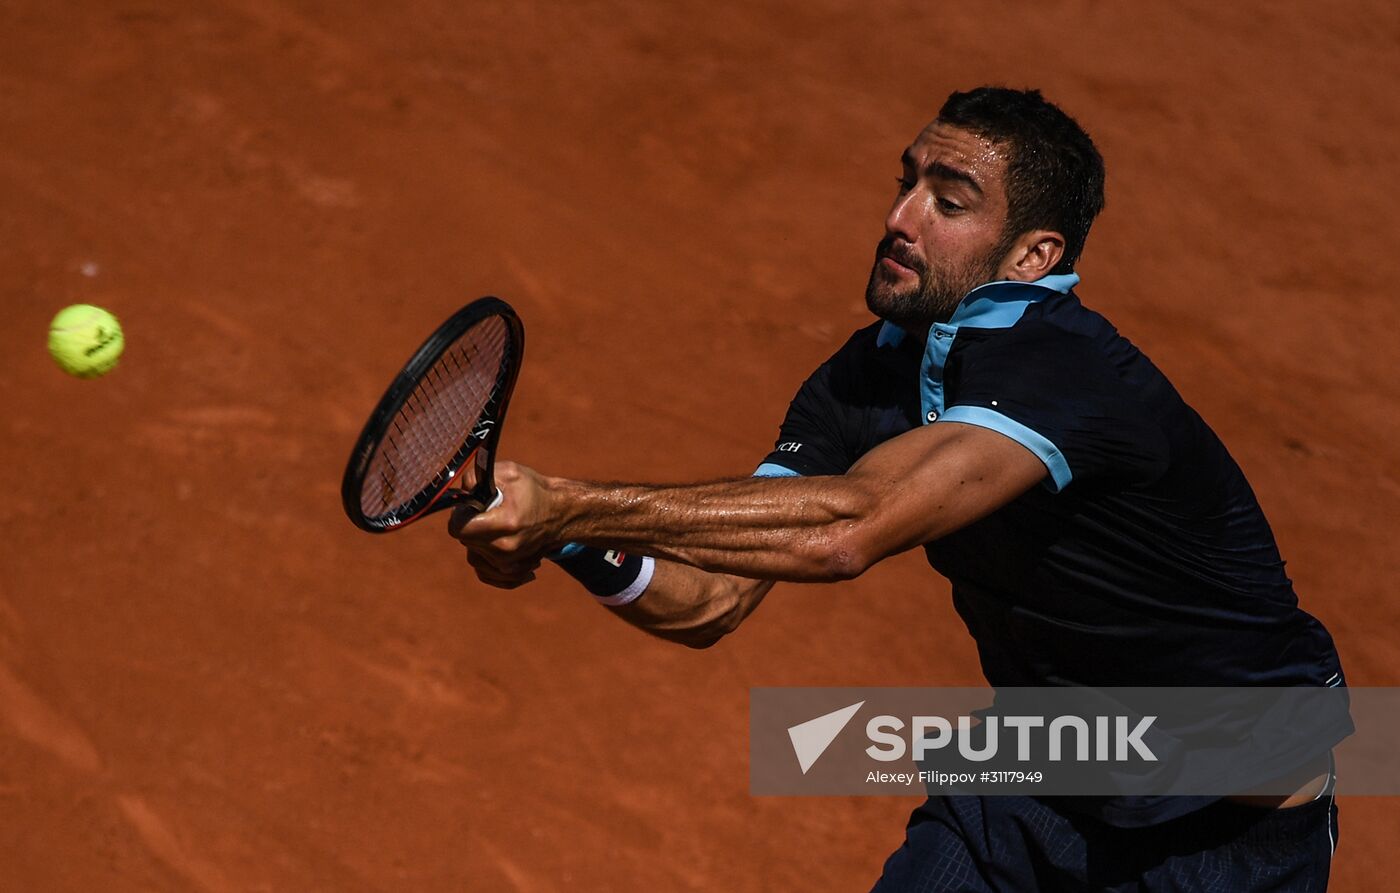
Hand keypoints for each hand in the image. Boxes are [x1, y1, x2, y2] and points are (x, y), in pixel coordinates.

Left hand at [448, 461, 564, 585]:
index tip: (472, 507)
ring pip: (473, 556)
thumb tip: (461, 490)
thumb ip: (478, 477)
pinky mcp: (512, 572)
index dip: (460, 515)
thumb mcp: (509, 473)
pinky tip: (492, 548)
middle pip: (466, 540)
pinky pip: (485, 573)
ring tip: (493, 527)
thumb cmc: (534, 491)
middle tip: (487, 513)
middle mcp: (506, 548)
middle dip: (471, 526)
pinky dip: (484, 561)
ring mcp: (509, 563)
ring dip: (476, 542)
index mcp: (506, 523)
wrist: (560, 514)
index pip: (460, 528)